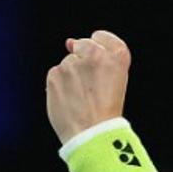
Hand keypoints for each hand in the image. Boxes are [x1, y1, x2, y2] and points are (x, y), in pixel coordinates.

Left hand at [46, 29, 131, 145]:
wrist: (92, 134)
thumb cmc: (106, 111)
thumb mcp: (117, 80)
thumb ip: (99, 56)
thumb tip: (68, 42)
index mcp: (117, 55)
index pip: (101, 37)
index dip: (99, 50)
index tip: (99, 67)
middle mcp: (95, 54)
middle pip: (82, 46)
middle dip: (82, 62)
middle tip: (90, 88)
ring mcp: (72, 63)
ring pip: (67, 63)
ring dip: (71, 76)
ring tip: (81, 98)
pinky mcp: (55, 74)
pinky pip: (55, 74)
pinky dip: (59, 85)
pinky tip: (69, 100)